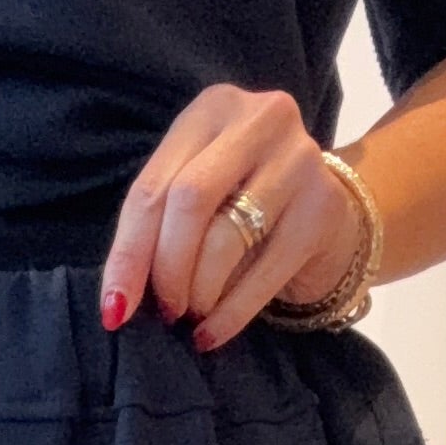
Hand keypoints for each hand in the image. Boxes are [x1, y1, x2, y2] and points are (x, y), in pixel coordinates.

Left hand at [100, 86, 364, 350]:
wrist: (332, 216)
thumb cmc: (247, 205)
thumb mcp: (198, 197)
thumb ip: (158, 227)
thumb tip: (118, 301)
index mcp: (212, 110)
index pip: (153, 186)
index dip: (128, 254)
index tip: (113, 310)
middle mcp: (259, 120)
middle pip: (189, 202)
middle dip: (167, 269)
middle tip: (166, 309)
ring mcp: (298, 159)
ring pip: (225, 237)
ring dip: (199, 292)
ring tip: (192, 314)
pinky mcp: (323, 208)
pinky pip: (263, 274)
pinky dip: (229, 315)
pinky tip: (211, 334)